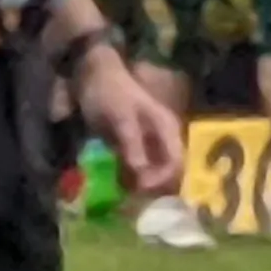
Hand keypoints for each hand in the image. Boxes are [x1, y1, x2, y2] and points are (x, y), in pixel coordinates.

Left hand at [78, 46, 181, 192]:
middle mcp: (164, 137)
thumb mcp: (120, 117)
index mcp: (167, 128)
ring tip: (123, 192)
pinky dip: (132, 177)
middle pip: (168, 170)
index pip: (176, 162)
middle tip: (130, 196)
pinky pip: (141, 167)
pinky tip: (119, 183)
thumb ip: (132, 143)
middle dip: (152, 185)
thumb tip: (141, 174)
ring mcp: (151, 142)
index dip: (161, 178)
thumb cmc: (109, 92)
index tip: (139, 188)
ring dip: (142, 184)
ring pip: (155, 171)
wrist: (94, 74)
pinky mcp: (136, 146)